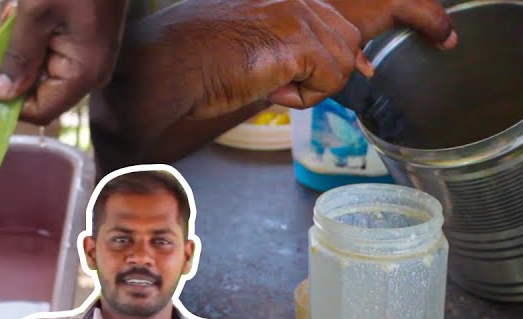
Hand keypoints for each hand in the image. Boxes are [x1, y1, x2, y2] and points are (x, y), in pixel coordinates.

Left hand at [0, 0, 129, 126]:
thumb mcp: (36, 13)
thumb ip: (18, 57)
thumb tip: (3, 95)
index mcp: (83, 72)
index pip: (41, 111)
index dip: (12, 99)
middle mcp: (90, 72)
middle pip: (40, 90)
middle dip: (16, 63)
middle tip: (11, 27)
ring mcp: (88, 57)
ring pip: (41, 68)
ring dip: (22, 45)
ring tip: (21, 12)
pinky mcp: (84, 42)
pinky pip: (50, 50)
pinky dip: (33, 33)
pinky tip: (30, 10)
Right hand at [147, 0, 372, 118]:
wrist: (170, 66)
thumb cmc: (197, 61)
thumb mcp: (254, 47)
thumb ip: (295, 49)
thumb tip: (352, 67)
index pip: (338, 25)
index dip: (333, 60)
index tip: (313, 81)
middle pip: (350, 43)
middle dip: (322, 74)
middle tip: (278, 84)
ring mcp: (298, 16)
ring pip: (344, 63)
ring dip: (312, 88)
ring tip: (270, 86)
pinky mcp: (298, 43)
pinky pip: (331, 81)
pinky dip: (304, 99)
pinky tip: (270, 91)